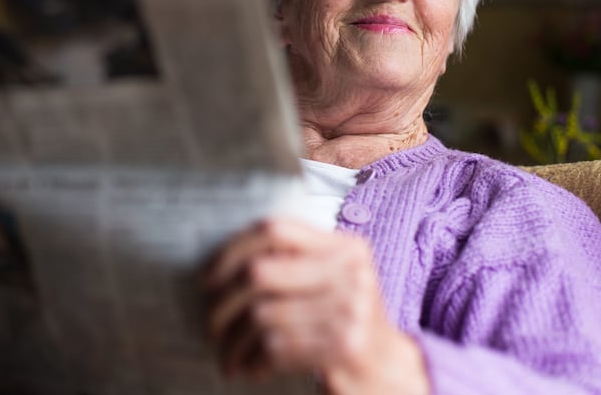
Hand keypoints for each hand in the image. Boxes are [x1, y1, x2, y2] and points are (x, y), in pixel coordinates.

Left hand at [204, 217, 428, 393]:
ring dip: (235, 342)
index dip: (232, 250)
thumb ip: (295, 263)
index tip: (209, 278)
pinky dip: (254, 360)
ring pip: (262, 315)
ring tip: (229, 355)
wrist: (390, 372)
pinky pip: (276, 347)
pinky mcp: (345, 347)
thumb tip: (223, 264)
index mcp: (345, 248)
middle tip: (213, 325)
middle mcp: (351, 272)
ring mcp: (350, 309)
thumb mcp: (332, 282)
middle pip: (260, 273)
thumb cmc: (346, 323)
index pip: (275, 229)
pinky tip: (250, 367)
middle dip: (225, 304)